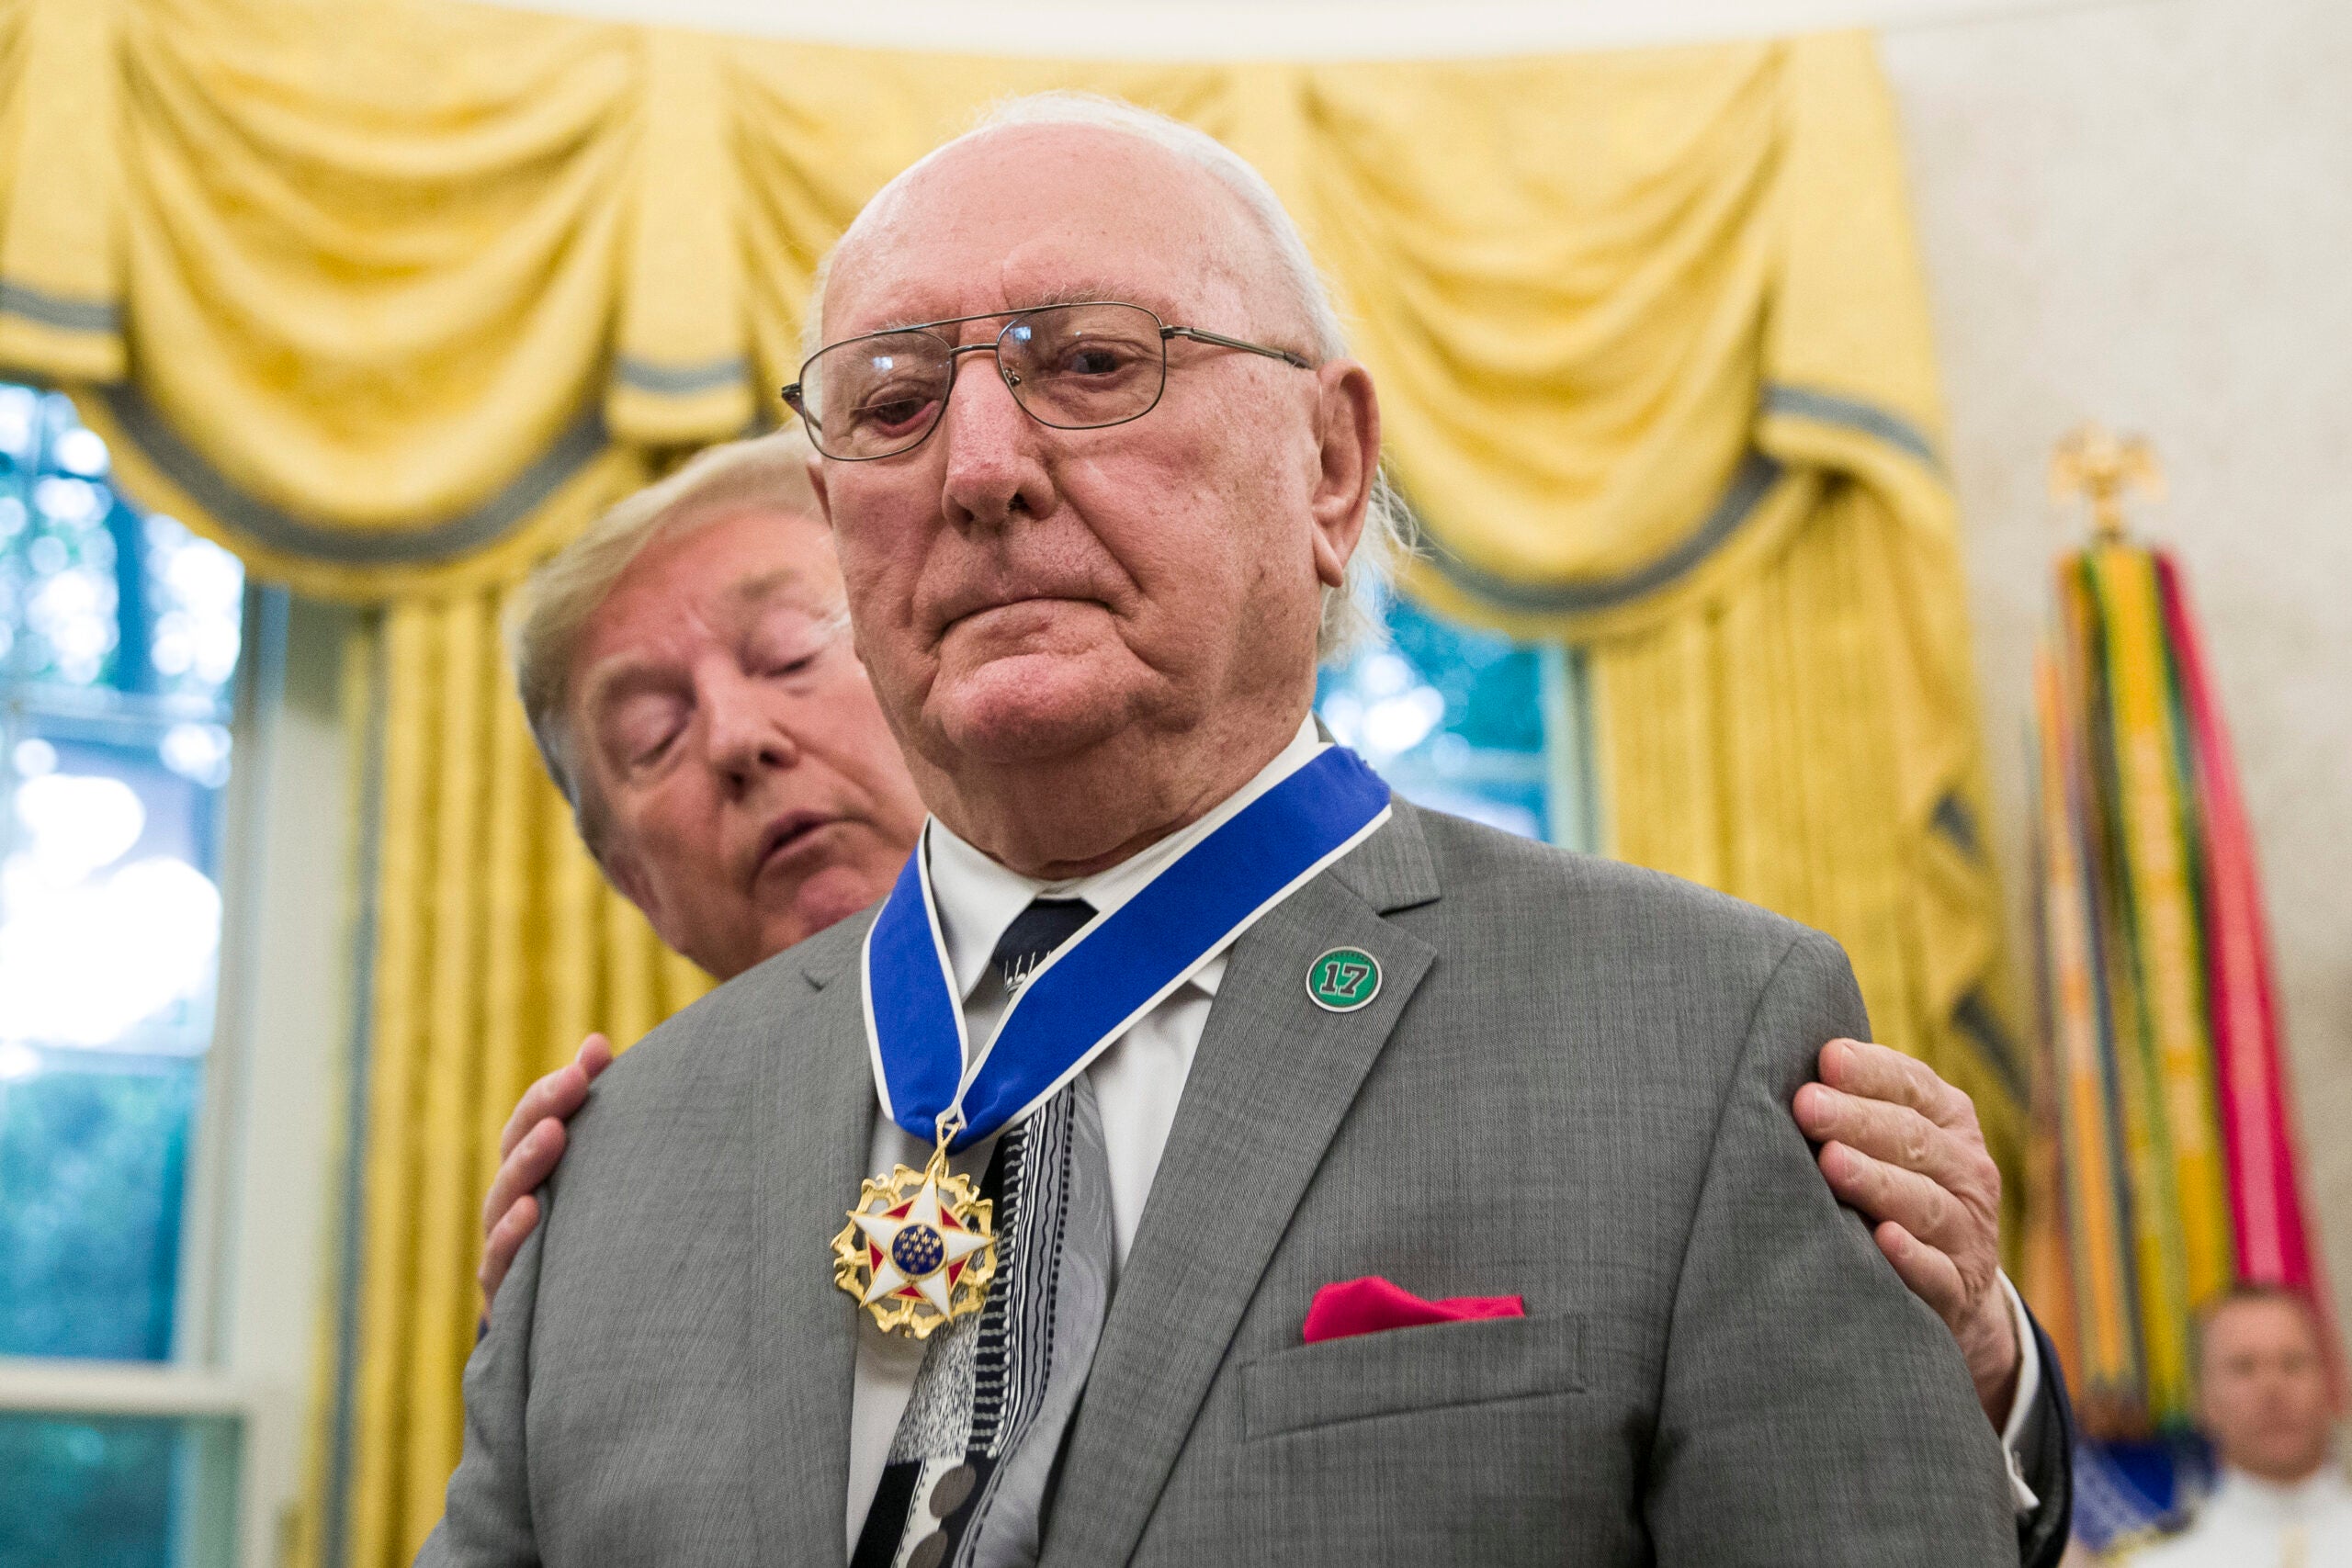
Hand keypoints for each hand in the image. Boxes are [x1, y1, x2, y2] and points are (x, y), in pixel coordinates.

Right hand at [478, 1033, 612, 1324]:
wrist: (573, 1332)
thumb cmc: (586, 1233)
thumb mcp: (594, 1171)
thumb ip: (591, 1108)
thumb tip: (596, 1041)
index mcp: (531, 1172)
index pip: (531, 1120)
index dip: (554, 1090)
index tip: (590, 1062)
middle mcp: (511, 1206)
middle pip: (516, 1152)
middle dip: (542, 1113)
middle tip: (573, 1084)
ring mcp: (505, 1249)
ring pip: (504, 1201)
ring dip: (528, 1165)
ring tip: (553, 1134)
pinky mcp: (507, 1296)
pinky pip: (502, 1263)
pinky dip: (515, 1237)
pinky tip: (533, 1213)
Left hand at [1793, 1038, 2018, 1426]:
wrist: (1955, 1288)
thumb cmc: (1896, 1186)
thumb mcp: (1891, 1139)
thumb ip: (1854, 1100)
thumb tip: (1779, 1054)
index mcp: (1949, 1120)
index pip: (1913, 1086)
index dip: (1871, 1071)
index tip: (1825, 1058)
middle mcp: (1966, 1171)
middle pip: (1912, 1139)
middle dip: (1858, 1120)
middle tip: (1806, 1105)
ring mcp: (1968, 1232)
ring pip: (1924, 1202)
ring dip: (1876, 1181)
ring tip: (1831, 1162)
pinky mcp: (1958, 1288)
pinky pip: (1937, 1272)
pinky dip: (1911, 1258)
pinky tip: (1882, 1240)